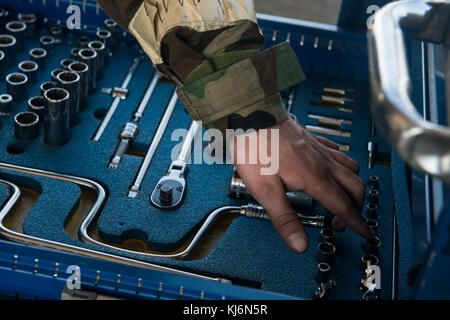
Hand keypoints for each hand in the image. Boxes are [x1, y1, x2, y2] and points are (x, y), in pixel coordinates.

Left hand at [232, 119, 371, 252]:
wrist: (252, 117)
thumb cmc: (255, 149)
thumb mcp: (265, 190)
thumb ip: (284, 218)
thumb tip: (299, 243)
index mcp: (314, 177)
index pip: (343, 205)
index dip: (356, 223)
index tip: (366, 232)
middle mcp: (322, 162)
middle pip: (355, 187)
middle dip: (358, 207)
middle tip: (347, 221)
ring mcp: (320, 149)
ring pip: (352, 168)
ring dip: (354, 186)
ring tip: (346, 197)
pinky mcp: (313, 140)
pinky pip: (339, 152)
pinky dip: (344, 165)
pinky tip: (335, 167)